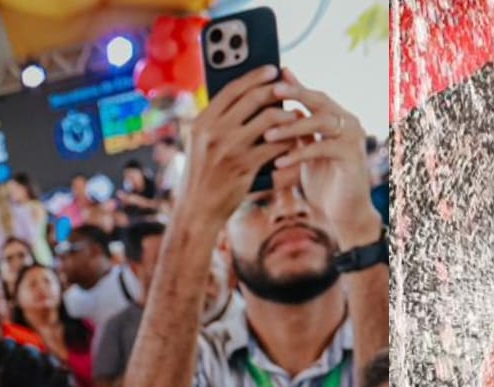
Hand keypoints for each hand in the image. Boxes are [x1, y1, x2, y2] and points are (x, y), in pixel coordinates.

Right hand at [177, 68, 288, 228]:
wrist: (197, 211)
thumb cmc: (202, 177)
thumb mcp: (200, 144)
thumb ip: (216, 123)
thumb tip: (244, 100)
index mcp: (202, 122)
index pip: (231, 89)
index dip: (254, 76)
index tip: (272, 69)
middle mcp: (214, 131)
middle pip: (252, 99)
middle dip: (275, 90)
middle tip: (290, 89)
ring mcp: (230, 149)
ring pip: (268, 120)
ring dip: (286, 115)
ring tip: (296, 116)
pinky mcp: (245, 167)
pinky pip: (275, 147)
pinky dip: (288, 142)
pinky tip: (296, 141)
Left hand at [266, 73, 377, 247]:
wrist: (343, 216)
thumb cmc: (324, 184)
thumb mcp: (306, 151)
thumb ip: (297, 128)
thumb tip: (280, 107)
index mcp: (338, 118)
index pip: (314, 95)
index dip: (294, 87)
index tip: (270, 80)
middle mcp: (349, 122)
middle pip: (320, 100)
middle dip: (296, 94)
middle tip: (273, 90)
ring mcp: (353, 138)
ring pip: (320, 122)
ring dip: (292, 128)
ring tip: (268, 135)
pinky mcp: (352, 156)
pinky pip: (322, 148)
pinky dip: (299, 154)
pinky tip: (280, 162)